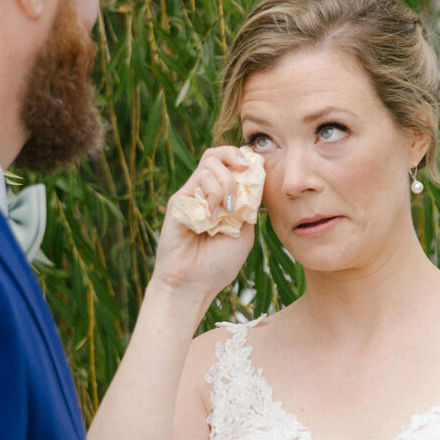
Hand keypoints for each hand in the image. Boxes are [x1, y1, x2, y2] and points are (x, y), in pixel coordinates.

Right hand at [149, 146, 258, 303]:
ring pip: (210, 163)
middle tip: (246, 170)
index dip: (246, 160)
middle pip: (218, 154)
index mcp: (223, 199)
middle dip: (235, 156)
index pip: (232, 165)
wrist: (192, 285)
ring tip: (227, 209)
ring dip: (225, 182)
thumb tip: (255, 182)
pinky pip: (198, 179)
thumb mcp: (244, 233)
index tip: (260, 167)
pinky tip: (213, 217)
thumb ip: (248, 207)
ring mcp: (192, 195)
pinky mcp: (179, 200)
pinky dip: (212, 193)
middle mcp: (206, 193)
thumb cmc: (218, 264)